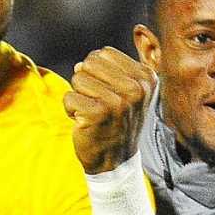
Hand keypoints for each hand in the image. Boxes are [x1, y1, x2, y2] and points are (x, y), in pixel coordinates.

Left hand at [66, 47, 155, 173]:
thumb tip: (79, 65)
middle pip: (90, 62)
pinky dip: (71, 110)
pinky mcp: (97, 113)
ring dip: (79, 97)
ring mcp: (118, 101)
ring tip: (93, 113)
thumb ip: (107, 71)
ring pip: (77, 78)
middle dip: (86, 82)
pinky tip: (85, 123)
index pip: (104, 53)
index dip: (98, 72)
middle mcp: (136, 88)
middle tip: (98, 104)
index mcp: (146, 77)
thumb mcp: (125, 92)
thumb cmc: (116, 122)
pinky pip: (68, 97)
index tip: (109, 93)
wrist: (116, 161)